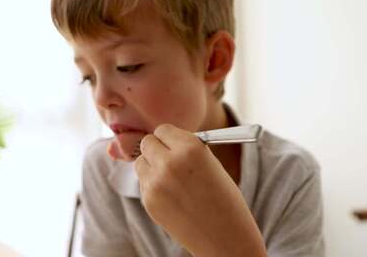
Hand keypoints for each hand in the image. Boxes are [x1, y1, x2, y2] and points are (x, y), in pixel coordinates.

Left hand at [134, 124, 266, 256]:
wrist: (225, 238)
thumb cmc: (224, 200)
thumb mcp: (211, 163)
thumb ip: (186, 149)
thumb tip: (163, 140)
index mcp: (191, 147)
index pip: (163, 129)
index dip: (169, 138)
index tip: (174, 145)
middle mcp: (170, 162)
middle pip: (147, 143)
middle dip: (156, 149)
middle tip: (169, 160)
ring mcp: (156, 182)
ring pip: (140, 162)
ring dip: (151, 167)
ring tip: (172, 180)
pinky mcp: (148, 201)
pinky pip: (143, 183)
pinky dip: (153, 186)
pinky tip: (172, 197)